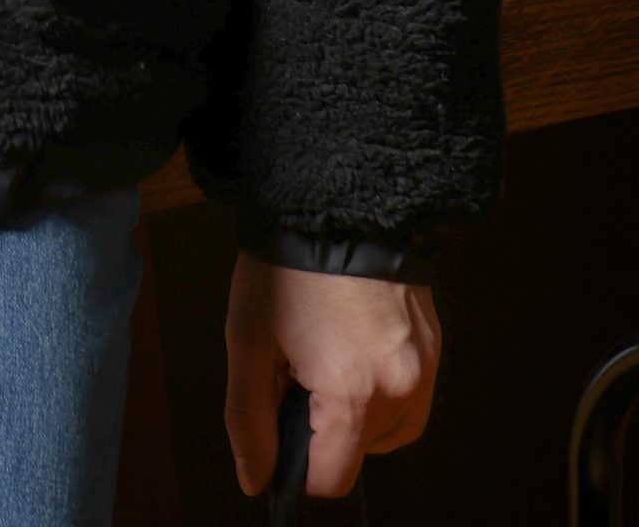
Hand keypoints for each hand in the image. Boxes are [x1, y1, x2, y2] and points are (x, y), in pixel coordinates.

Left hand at [225, 250, 440, 499]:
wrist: (334, 204)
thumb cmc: (286, 268)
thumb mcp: (247, 340)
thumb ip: (249, 420)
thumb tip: (256, 480)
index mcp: (352, 392)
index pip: (331, 479)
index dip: (296, 463)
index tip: (279, 424)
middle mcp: (400, 387)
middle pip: (359, 454)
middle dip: (322, 426)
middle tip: (296, 369)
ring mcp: (424, 368)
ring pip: (387, 432)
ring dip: (355, 412)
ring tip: (325, 355)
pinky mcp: (435, 348)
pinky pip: (410, 399)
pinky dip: (380, 391)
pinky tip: (352, 351)